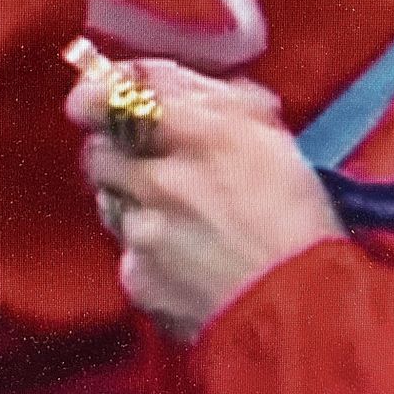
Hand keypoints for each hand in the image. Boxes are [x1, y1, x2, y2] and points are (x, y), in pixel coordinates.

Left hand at [67, 55, 341, 340]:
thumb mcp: (269, 140)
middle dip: (118, 156)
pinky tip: (188, 263)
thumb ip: (214, 101)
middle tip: (151, 168)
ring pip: (110, 203)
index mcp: (203, 135)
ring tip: (184, 223)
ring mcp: (146, 233)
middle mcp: (165, 179)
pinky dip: (149, 256)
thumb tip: (165, 83)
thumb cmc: (297, 225)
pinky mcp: (139, 278)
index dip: (96, 97)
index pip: (119, 96)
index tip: (89, 101)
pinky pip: (127, 255)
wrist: (304, 310)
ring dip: (134, 205)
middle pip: (100, 152)